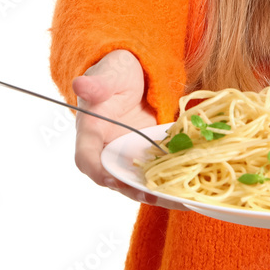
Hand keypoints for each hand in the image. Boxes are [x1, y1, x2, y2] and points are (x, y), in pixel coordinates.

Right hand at [71, 48, 176, 205]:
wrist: (138, 70)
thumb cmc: (118, 71)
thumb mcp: (110, 73)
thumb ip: (98, 83)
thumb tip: (80, 83)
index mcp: (92, 131)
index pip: (86, 157)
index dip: (96, 170)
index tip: (109, 178)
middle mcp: (109, 148)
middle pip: (115, 178)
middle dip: (133, 189)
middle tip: (153, 195)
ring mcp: (130, 153)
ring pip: (139, 180)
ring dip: (157, 192)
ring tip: (178, 200)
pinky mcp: (150, 153)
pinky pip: (158, 171)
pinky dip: (171, 182)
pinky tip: (190, 190)